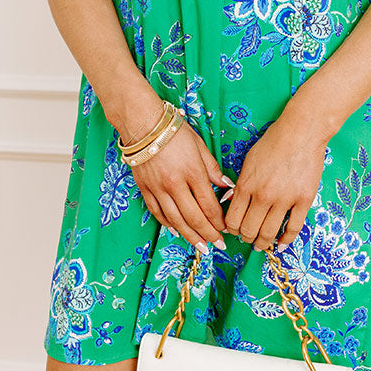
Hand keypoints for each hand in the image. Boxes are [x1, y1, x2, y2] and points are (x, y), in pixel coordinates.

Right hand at [119, 93, 232, 252]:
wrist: (143, 123)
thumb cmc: (174, 131)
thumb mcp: (199, 145)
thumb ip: (212, 168)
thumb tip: (226, 186)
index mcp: (192, 172)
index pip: (209, 204)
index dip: (219, 221)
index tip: (226, 229)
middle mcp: (175, 184)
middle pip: (194, 217)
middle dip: (208, 234)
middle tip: (217, 245)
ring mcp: (158, 188)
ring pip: (176, 220)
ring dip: (190, 236)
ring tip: (200, 246)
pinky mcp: (145, 189)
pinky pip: (158, 213)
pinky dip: (168, 225)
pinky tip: (177, 232)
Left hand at [222, 104, 333, 251]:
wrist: (300, 132)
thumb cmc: (273, 142)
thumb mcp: (248, 161)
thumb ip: (241, 184)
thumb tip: (233, 203)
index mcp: (246, 184)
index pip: (232, 219)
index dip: (231, 229)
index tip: (233, 230)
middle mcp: (263, 195)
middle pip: (249, 230)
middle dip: (246, 237)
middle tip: (247, 238)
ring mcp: (284, 199)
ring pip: (269, 233)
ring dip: (263, 242)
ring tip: (261, 244)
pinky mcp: (304, 200)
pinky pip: (293, 228)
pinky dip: (286, 240)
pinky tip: (281, 244)